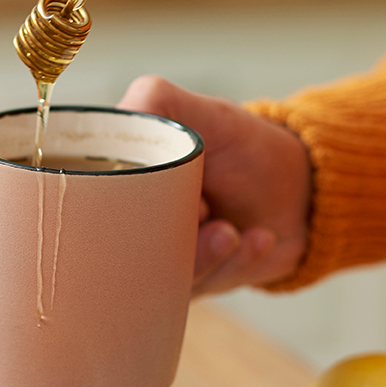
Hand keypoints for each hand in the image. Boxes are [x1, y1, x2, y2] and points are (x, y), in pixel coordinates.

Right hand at [117, 75, 310, 294]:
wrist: (297, 185)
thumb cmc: (238, 145)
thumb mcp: (198, 111)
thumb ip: (155, 101)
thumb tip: (119, 119)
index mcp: (122, 180)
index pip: (88, 202)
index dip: (109, 204)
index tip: (144, 190)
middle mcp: (136, 224)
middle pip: (123, 251)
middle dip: (161, 240)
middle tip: (200, 213)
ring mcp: (166, 258)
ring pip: (167, 275)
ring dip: (203, 256)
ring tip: (229, 232)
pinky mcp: (200, 282)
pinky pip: (210, 285)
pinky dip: (236, 263)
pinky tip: (258, 238)